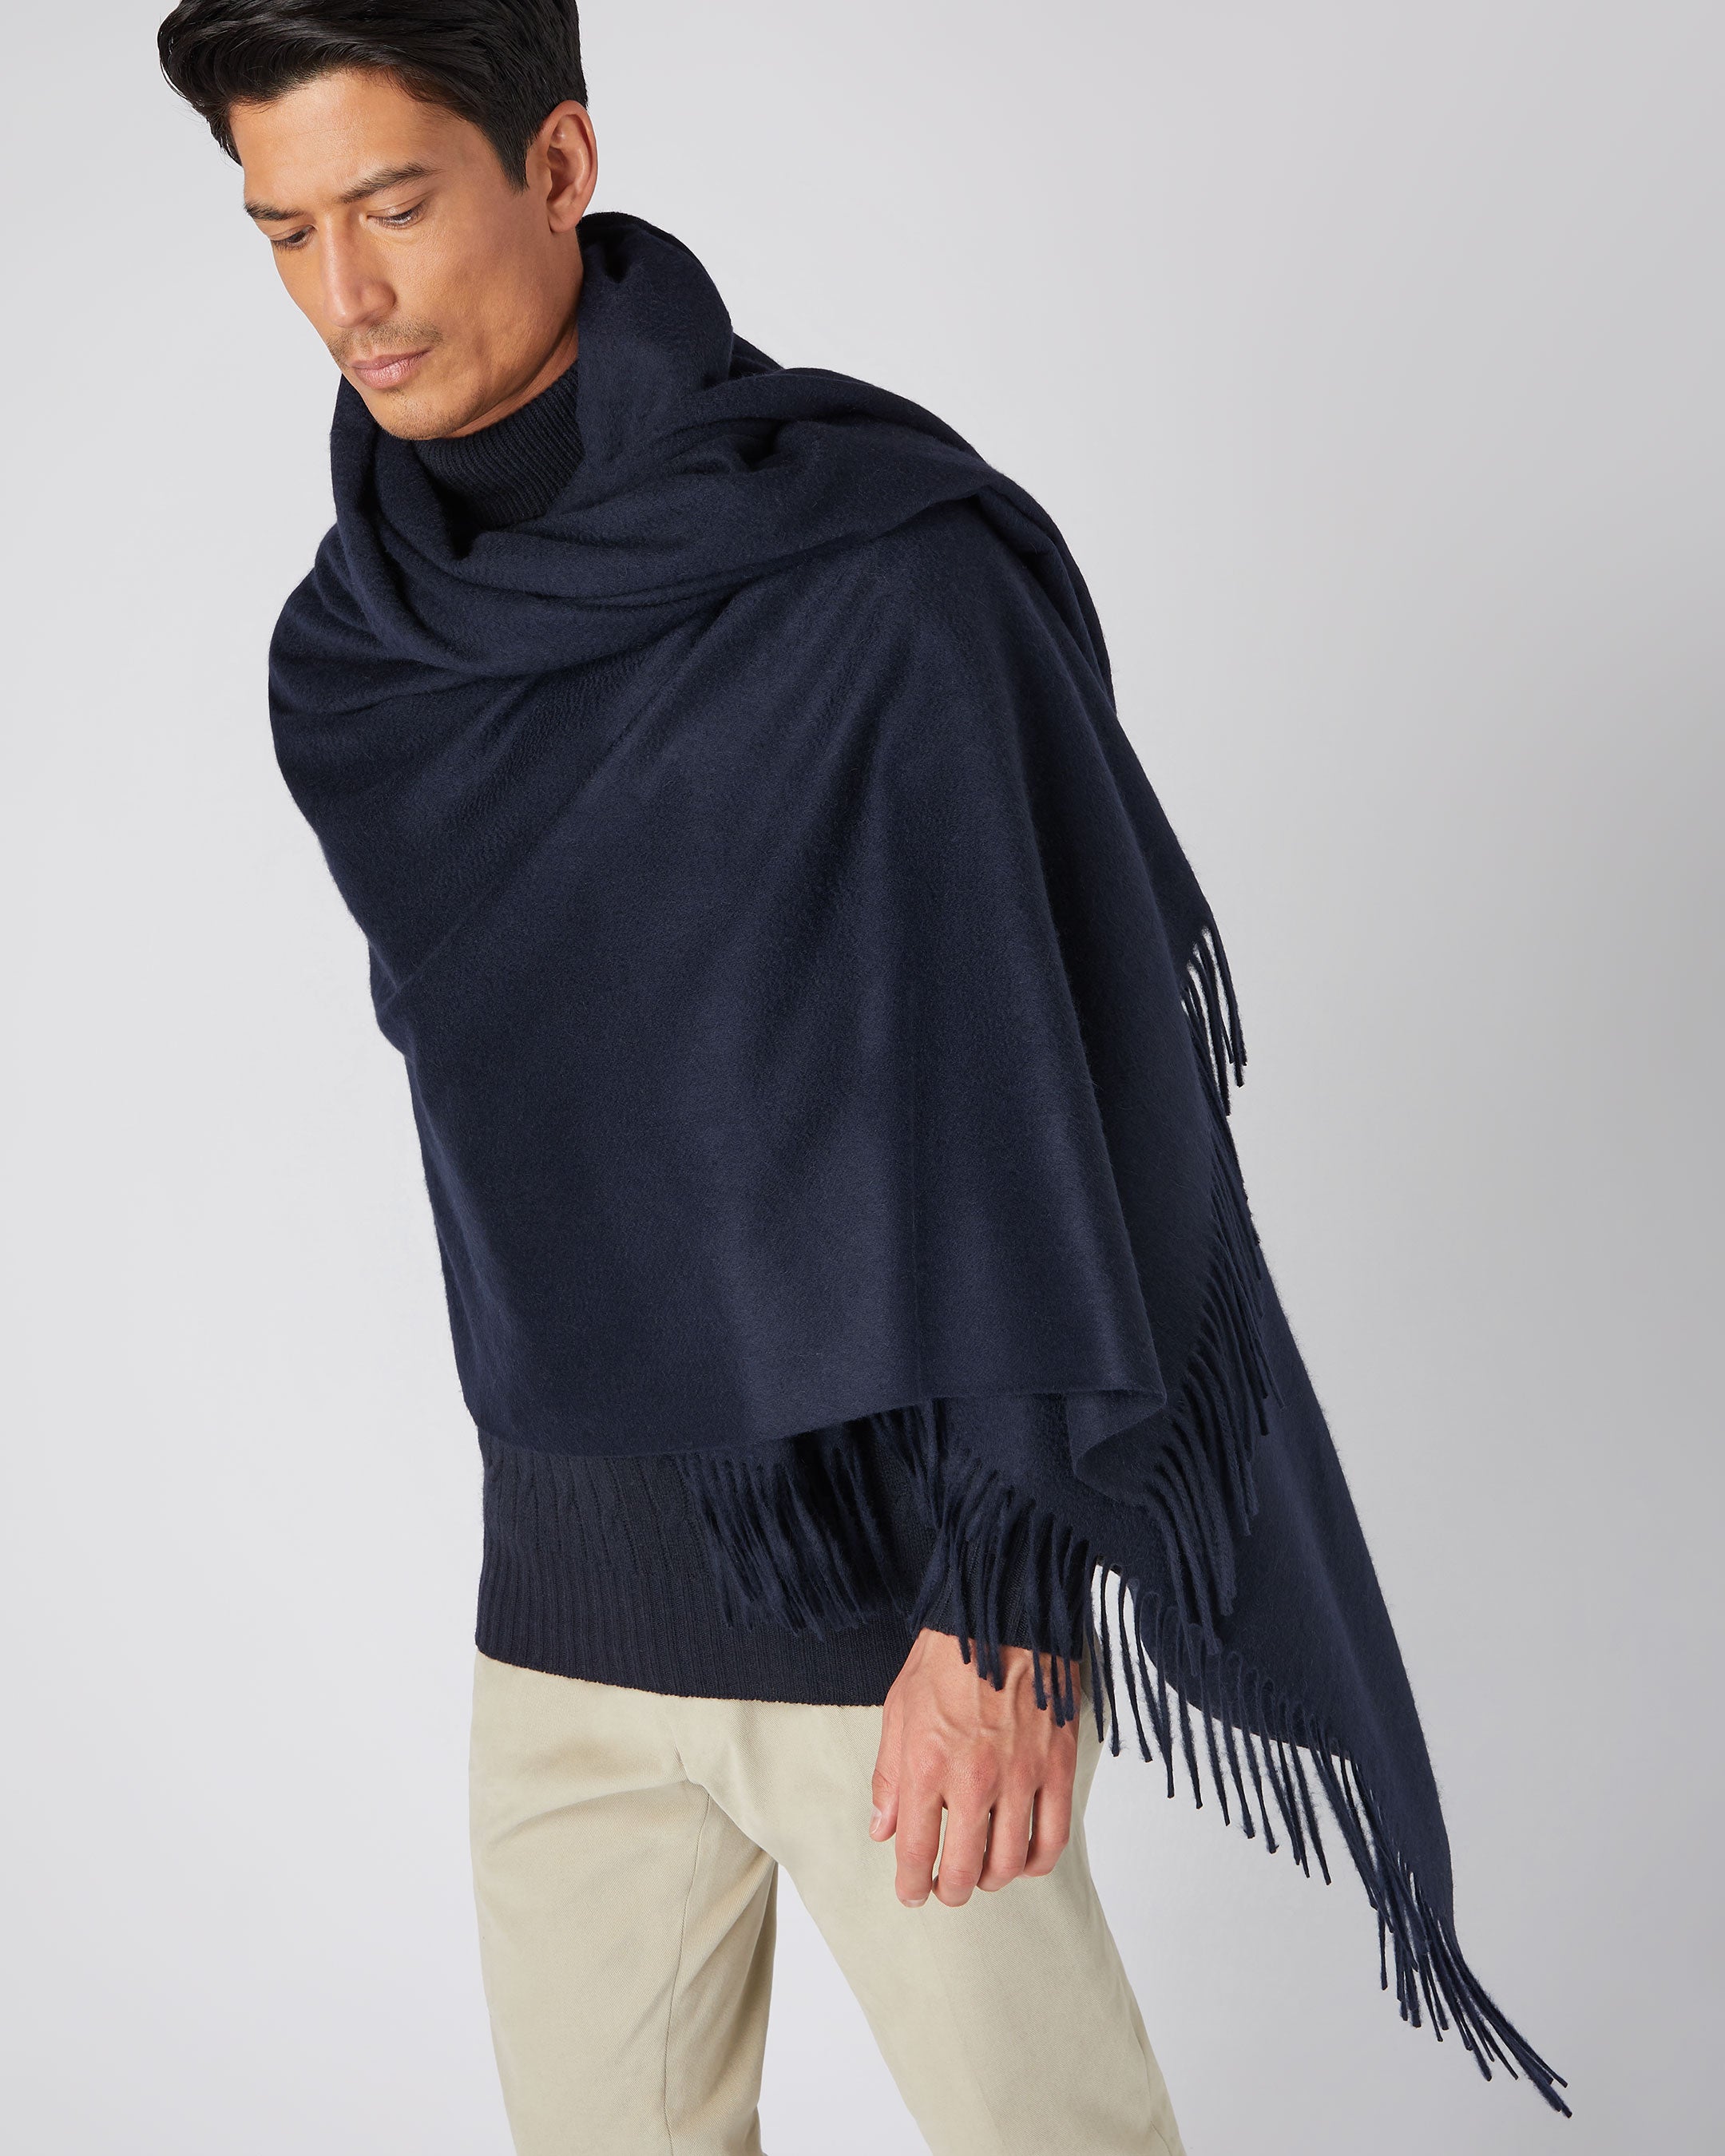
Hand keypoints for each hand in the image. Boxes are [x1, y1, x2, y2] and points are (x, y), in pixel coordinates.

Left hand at [868, 1627, 1079, 1906]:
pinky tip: (1024, 1858)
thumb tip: (883, 1830)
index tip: (911, 1893)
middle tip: (946, 1889)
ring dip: (993, 1880)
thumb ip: (889, 1775)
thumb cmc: (947, 1655)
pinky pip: (1053, 1837)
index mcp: (927, 1764)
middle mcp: (974, 1779)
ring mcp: (1020, 1776)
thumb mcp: (898, 1708)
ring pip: (1010, 1863)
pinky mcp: (1057, 1767)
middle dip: (950, 1891)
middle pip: (965, 1870)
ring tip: (983, 1873)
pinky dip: (1037, 1861)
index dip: (911, 1884)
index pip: (917, 1850)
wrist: (1002, 1613)